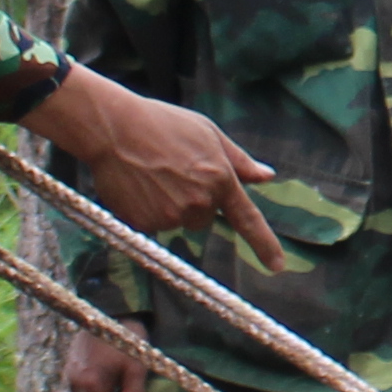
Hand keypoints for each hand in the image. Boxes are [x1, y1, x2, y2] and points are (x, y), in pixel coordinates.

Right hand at [22, 68, 287, 267]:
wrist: (114, 128)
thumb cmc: (163, 124)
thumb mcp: (208, 133)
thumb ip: (239, 160)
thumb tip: (267, 176)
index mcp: (220, 179)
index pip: (248, 219)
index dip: (264, 245)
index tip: (277, 267)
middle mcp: (199, 203)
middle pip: (204, 218)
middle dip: (194, 200)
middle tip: (173, 171)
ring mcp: (171, 216)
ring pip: (178, 221)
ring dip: (169, 205)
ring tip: (152, 174)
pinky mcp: (145, 224)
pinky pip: (153, 225)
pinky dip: (146, 211)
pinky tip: (137, 185)